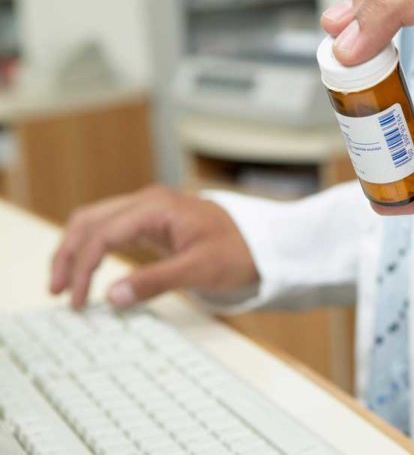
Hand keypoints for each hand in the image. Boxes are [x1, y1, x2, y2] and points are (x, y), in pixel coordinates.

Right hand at [50, 186, 258, 308]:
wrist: (266, 244)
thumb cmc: (240, 252)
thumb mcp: (200, 270)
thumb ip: (156, 282)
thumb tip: (112, 296)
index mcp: (157, 207)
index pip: (103, 234)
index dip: (84, 268)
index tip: (79, 301)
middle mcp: (149, 202)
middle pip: (89, 221)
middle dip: (68, 255)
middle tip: (58, 292)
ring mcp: (150, 210)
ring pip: (96, 223)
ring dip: (76, 250)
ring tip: (64, 284)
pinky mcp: (154, 222)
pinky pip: (112, 230)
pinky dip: (94, 248)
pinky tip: (88, 271)